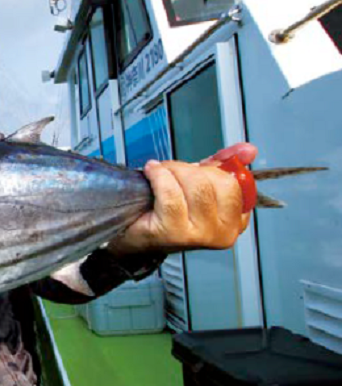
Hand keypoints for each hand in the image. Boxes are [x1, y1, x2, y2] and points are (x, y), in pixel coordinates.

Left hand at [107, 143, 257, 255]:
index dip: (216, 166)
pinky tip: (152, 173)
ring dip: (174, 170)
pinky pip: (171, 194)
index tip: (202, 163)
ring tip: (162, 172)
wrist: (136, 232)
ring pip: (197, 186)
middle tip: (175, 169)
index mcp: (236, 221)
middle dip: (193, 168)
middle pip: (219, 182)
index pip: (237, 183)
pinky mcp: (174, 233)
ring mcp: (200, 235)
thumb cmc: (168, 210)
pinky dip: (159, 176)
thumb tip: (248, 150)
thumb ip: (225, 165)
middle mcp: (223, 233)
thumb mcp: (201, 184)